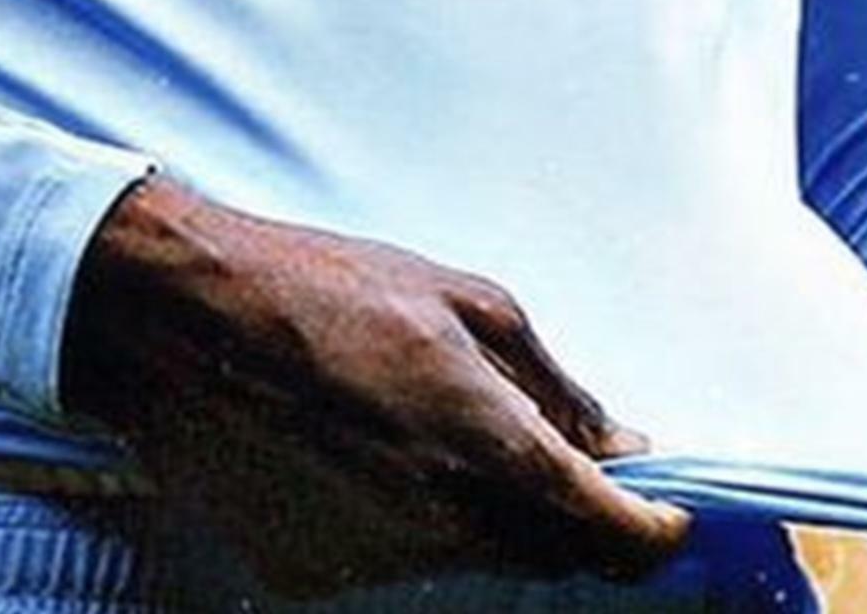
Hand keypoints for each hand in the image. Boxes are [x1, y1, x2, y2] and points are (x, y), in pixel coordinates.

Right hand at [58, 174, 688, 596]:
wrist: (194, 323)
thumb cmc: (336, 289)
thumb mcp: (471, 303)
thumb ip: (557, 386)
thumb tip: (624, 443)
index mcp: (490, 449)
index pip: (614, 539)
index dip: (658, 533)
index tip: (672, 513)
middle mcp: (444, 526)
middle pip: (552, 556)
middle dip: (578, 516)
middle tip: (560, 448)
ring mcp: (377, 563)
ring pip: (478, 558)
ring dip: (491, 511)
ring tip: (432, 421)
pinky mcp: (318, 577)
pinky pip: (402, 559)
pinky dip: (414, 518)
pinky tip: (367, 448)